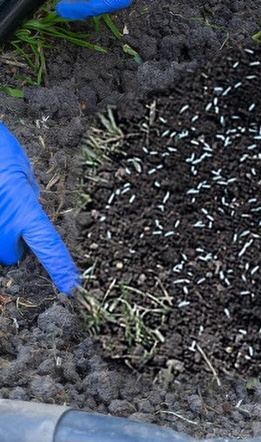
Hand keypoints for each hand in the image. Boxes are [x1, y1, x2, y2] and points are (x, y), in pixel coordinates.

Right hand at [0, 123, 79, 293]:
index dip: (61, 268)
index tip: (72, 287)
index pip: (49, 247)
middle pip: (12, 255)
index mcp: (26, 212)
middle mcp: (4, 227)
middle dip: (14, 243)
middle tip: (11, 216)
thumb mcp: (26, 178)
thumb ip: (30, 204)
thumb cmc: (1, 155)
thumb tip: (31, 217)